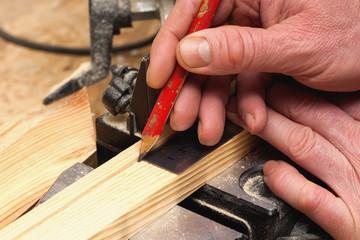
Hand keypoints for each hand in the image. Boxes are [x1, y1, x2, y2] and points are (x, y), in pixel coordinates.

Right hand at [147, 0, 359, 144]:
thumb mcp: (297, 45)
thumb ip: (240, 49)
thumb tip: (189, 52)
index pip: (194, 8)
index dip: (169, 45)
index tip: (158, 77)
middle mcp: (251, 3)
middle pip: (201, 43)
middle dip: (190, 85)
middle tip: (179, 113)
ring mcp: (256, 29)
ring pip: (219, 66)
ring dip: (212, 101)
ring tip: (206, 127)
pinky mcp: (263, 52)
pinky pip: (241, 76)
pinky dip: (243, 100)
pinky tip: (248, 117)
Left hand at [227, 79, 359, 238]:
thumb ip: (343, 125)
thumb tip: (315, 104)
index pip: (331, 101)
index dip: (295, 89)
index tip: (269, 81)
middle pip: (313, 116)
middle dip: (273, 101)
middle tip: (245, 92)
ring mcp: (357, 187)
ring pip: (305, 146)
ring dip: (270, 129)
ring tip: (243, 119)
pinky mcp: (350, 222)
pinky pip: (312, 197)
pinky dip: (287, 182)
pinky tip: (270, 171)